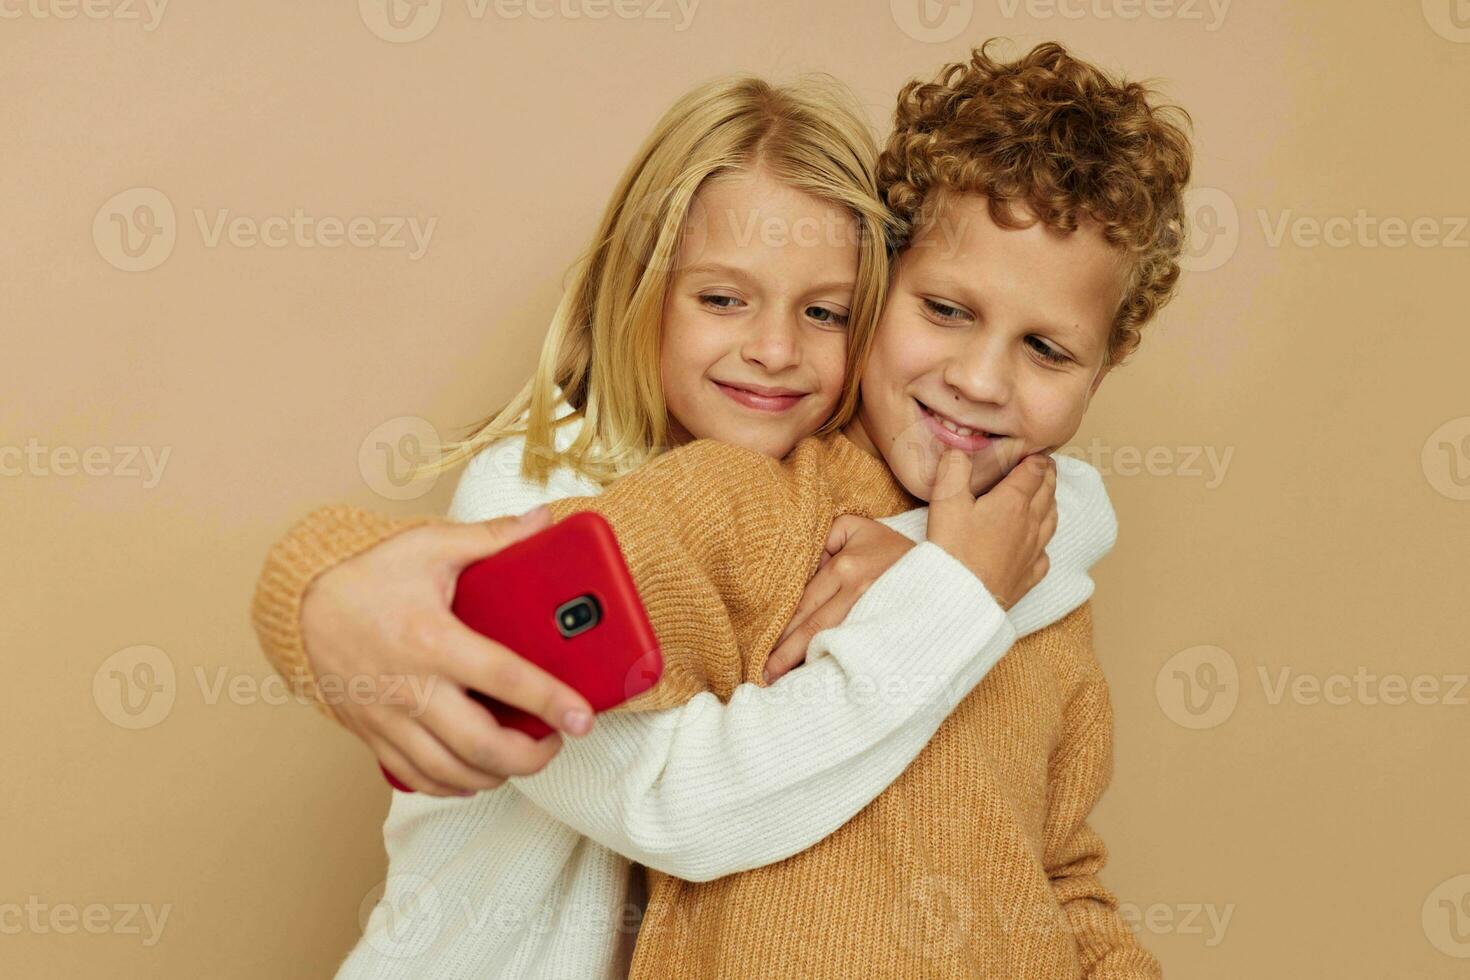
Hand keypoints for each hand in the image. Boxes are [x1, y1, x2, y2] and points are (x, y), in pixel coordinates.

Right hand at [299, 506, 595, 796]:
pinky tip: (477, 774)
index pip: (504, 678)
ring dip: (497, 774)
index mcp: (432, 639)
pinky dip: (453, 786)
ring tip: (524, 757)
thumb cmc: (369, 575)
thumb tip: (543, 520)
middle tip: (557, 741)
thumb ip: (491, 537)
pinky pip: (416, 778)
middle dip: (530, 756)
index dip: (550, 701)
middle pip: (480, 745)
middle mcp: (411, 687)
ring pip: (451, 772)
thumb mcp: (430, 546)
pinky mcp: (373, 735)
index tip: (583, 716)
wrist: (301, 605)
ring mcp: (389, 718)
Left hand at [763, 515, 915, 682]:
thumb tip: (794, 573)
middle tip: (762, 675)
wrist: (949, 565)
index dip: (781, 629)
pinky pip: (855, 648)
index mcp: (846, 567)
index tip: (760, 650)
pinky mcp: (889, 628)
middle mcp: (859, 589)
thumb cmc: (892, 548)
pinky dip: (835, 662)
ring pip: (832, 642)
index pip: (804, 604)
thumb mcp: (857, 528)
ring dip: (805, 662)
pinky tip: (821, 678)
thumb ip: (822, 538)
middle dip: (786, 654)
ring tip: (782, 681)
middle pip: (813, 628)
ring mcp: (876, 612)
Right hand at [927, 450, 1057, 610]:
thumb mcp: (946, 501)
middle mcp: (1030, 524)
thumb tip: (960, 450)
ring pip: (1051, 520)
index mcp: (1013, 502)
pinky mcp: (1028, 576)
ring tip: (1047, 496)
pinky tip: (1039, 544)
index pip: (1034, 472)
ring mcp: (1032, 552)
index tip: (1036, 451)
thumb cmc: (952, 549)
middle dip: (1047, 476)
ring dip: (1051, 503)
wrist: (959, 597)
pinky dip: (1044, 542)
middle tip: (1045, 466)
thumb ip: (954, 468)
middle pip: (1047, 493)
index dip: (1036, 458)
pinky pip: (1044, 555)